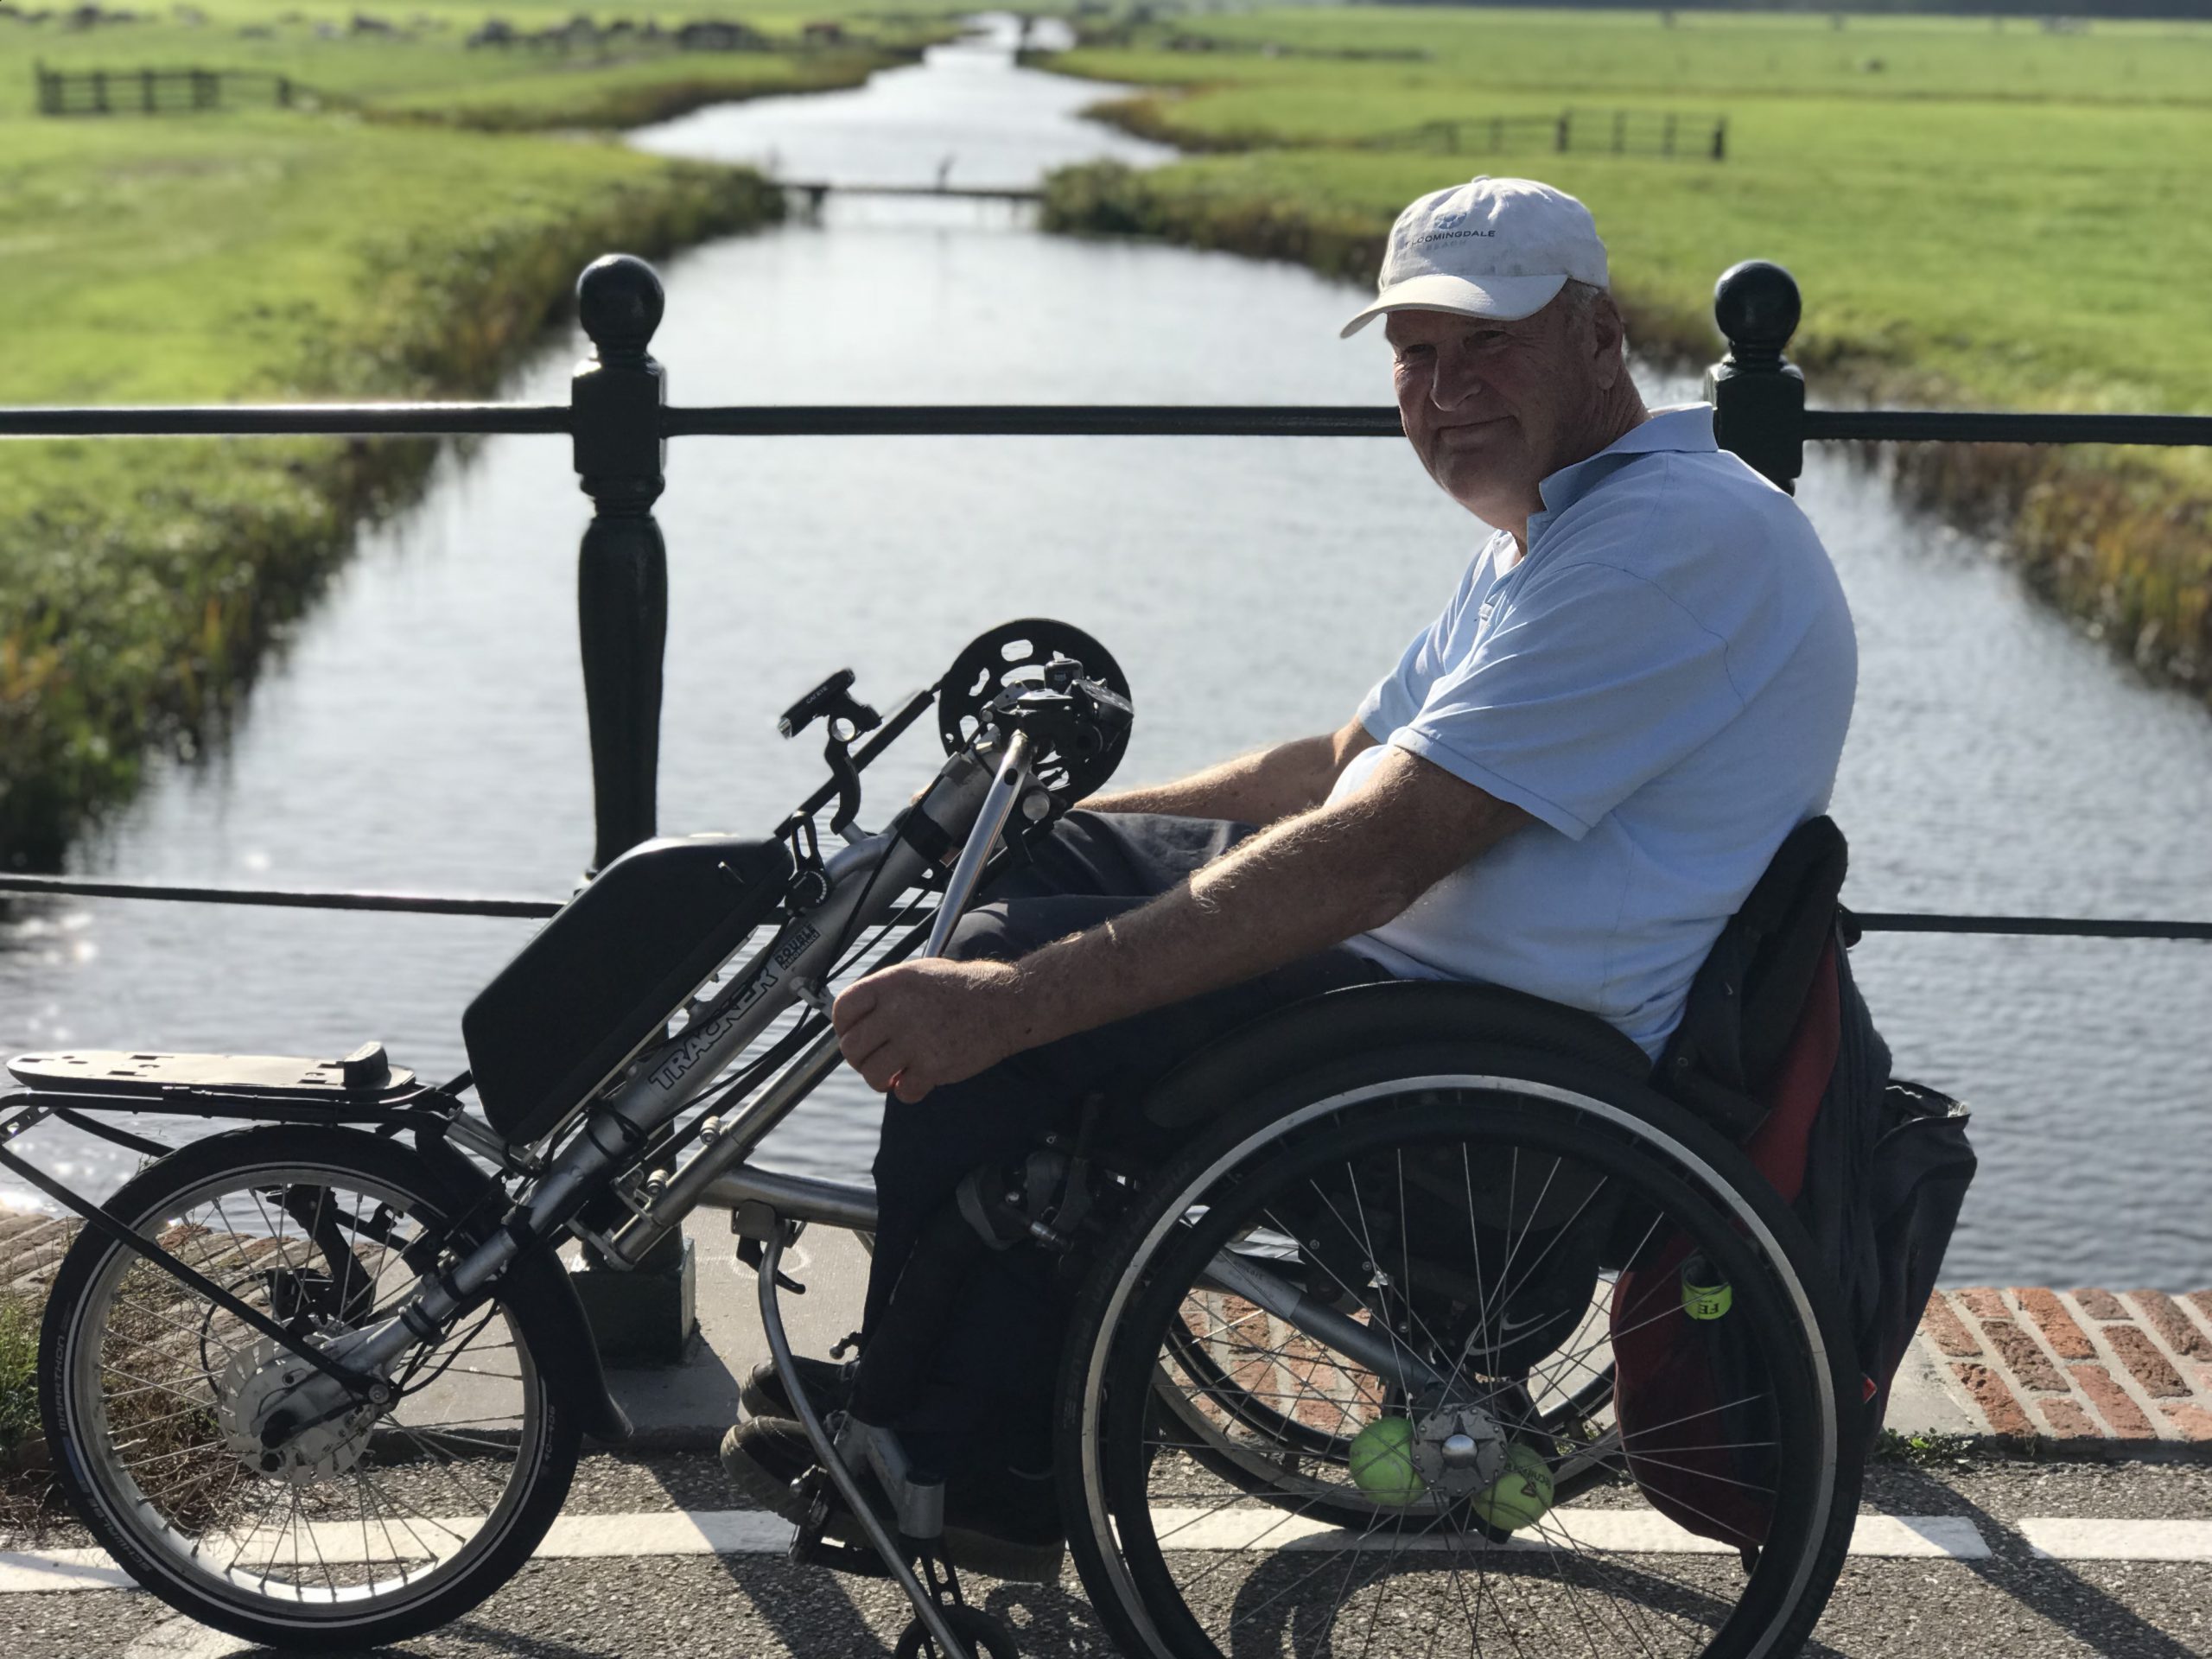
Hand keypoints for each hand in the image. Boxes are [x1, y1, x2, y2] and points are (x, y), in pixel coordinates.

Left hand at [832, 957, 1023, 1102]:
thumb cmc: (961, 989)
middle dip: (860, 1059)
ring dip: (879, 1079)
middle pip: (852, 1047)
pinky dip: (908, 1091)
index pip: (843, 1009)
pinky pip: (904, 1092)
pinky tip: (918, 1080)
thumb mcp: (917, 974)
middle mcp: (900, 1010)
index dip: (843, 1027)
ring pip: (872, 1074)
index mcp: (892, 983)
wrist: (1006, 1003)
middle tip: (875, 1059)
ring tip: (894, 1074)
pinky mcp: (935, 1066)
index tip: (855, 1035)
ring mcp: (917, 1039)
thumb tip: (852, 1022)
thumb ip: (885, 994)